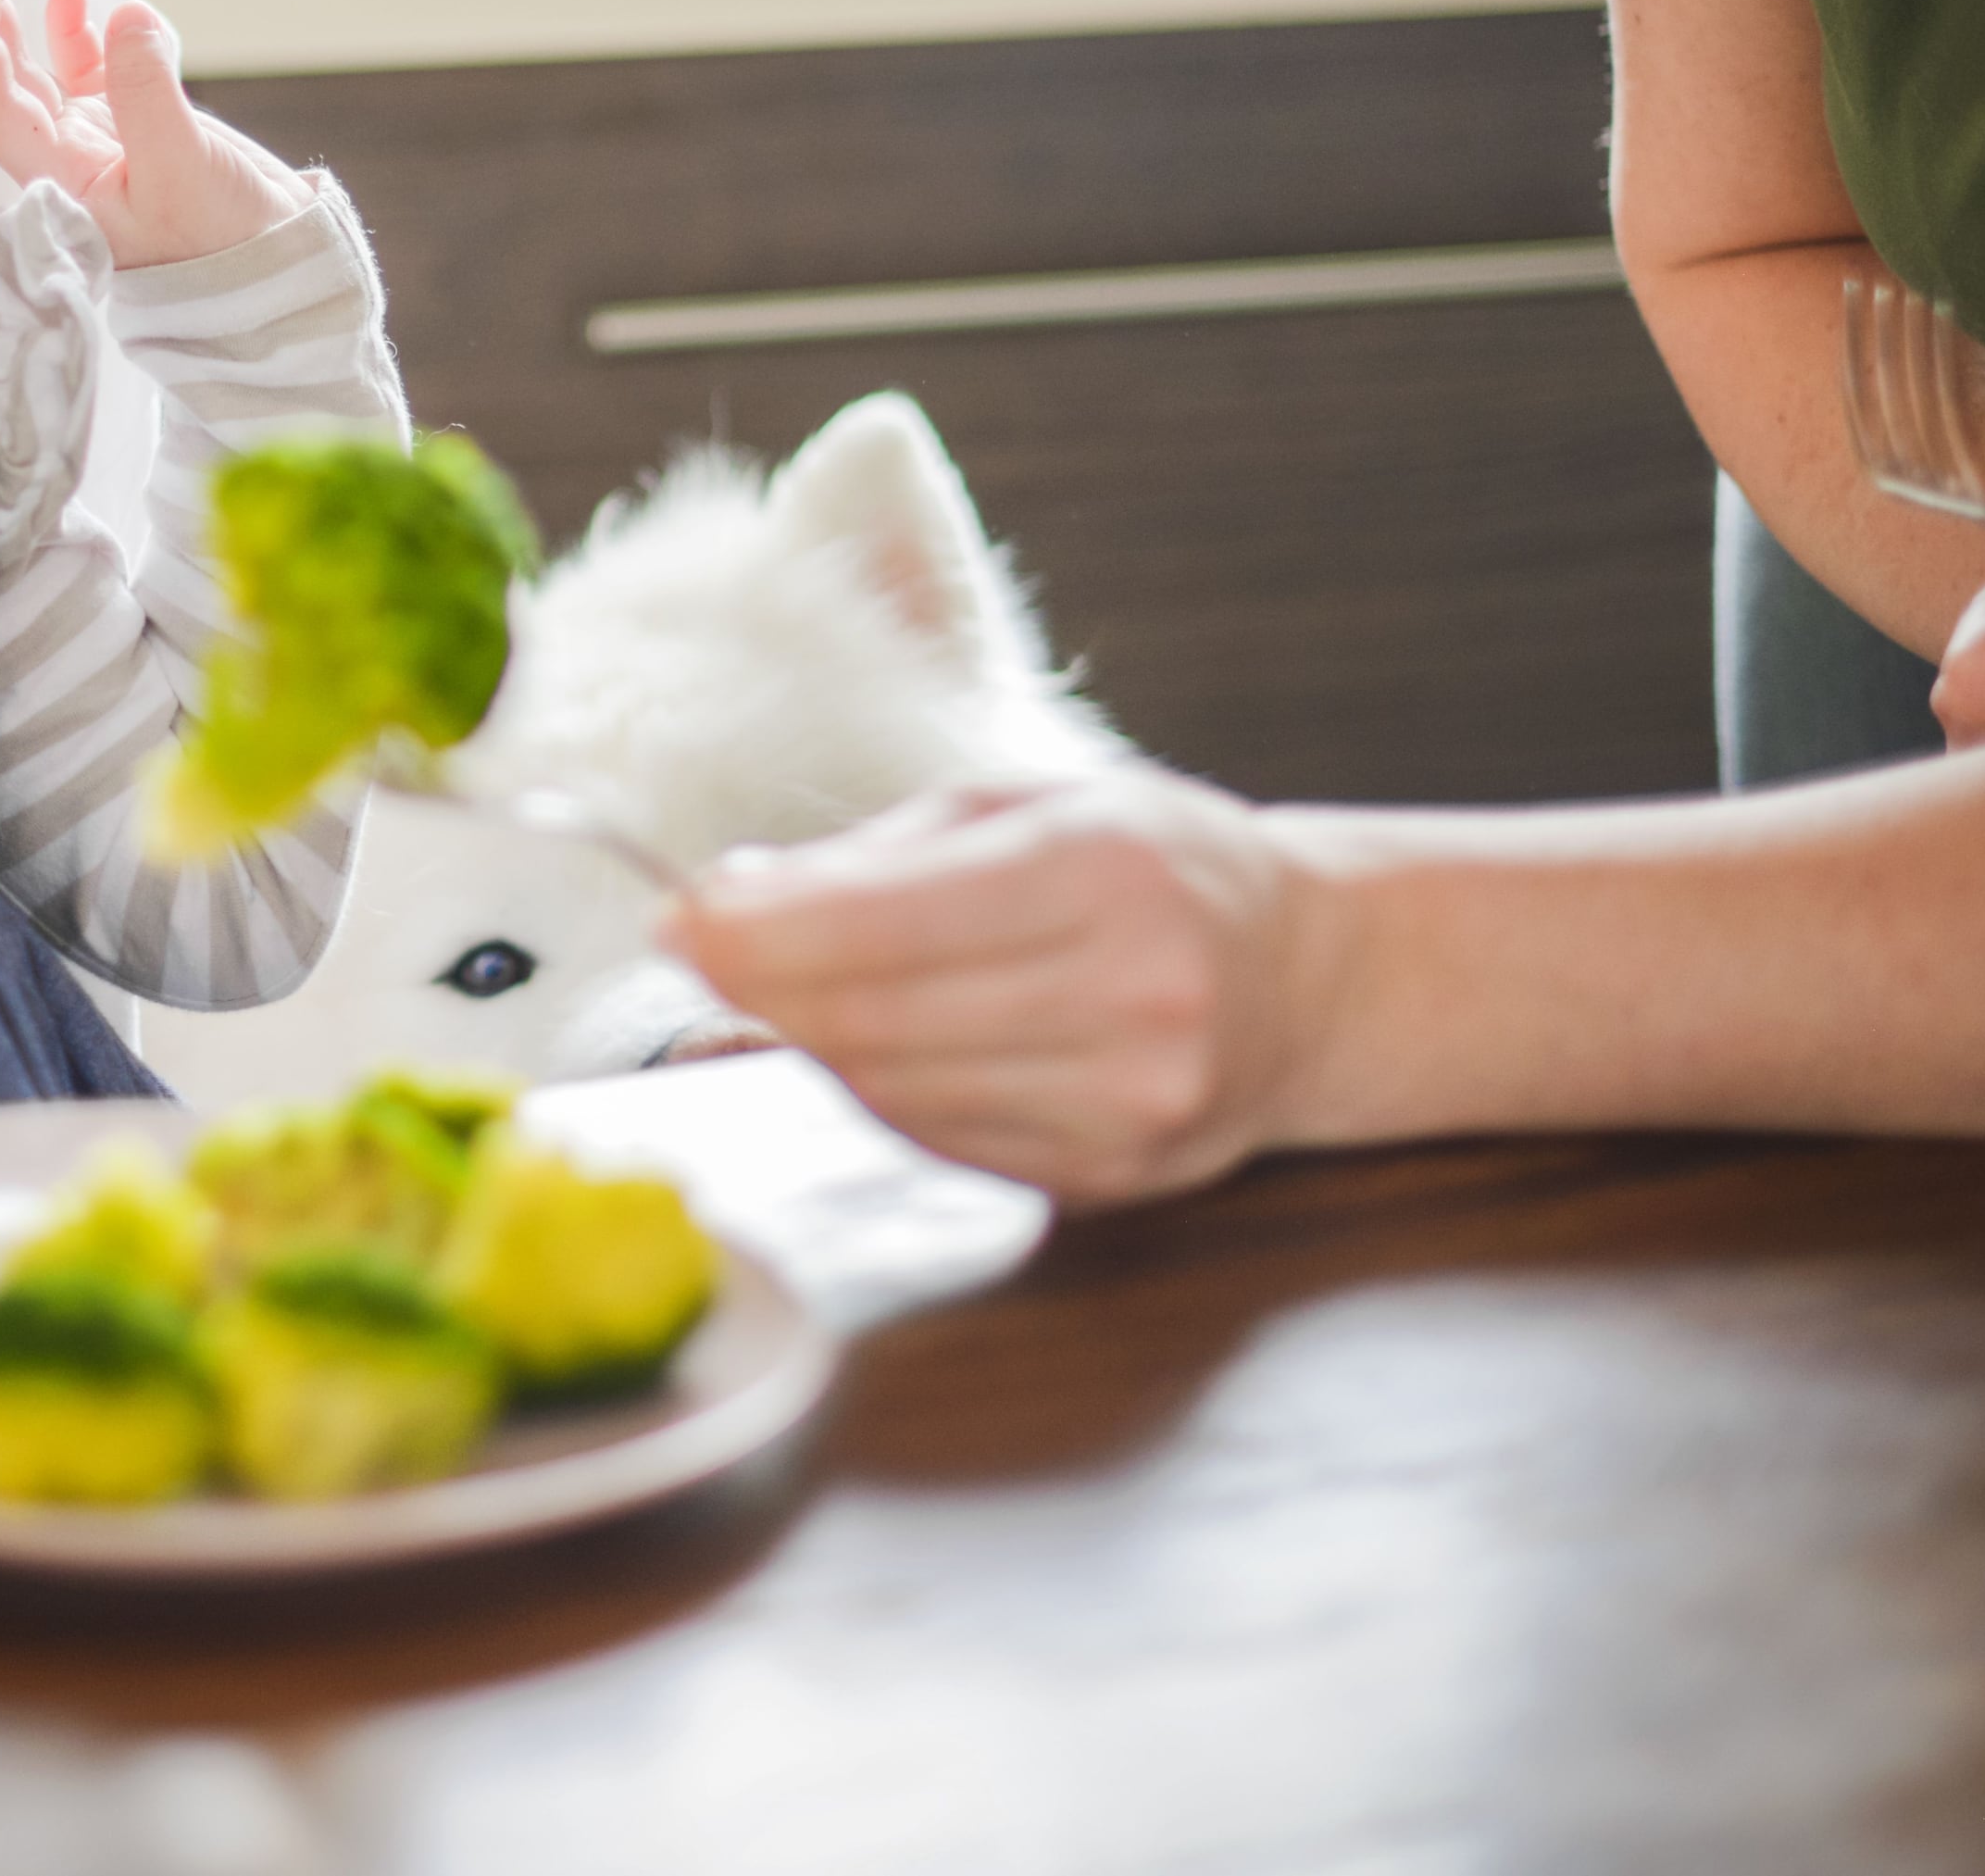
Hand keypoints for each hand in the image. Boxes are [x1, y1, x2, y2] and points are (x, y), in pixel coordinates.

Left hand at [0, 0, 306, 269]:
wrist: (268, 263)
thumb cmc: (221, 240)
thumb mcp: (184, 169)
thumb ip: (147, 94)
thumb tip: (124, 15)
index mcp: (57, 179)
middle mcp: (61, 156)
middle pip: (2, 76)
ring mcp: (91, 136)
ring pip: (35, 65)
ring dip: (13, 10)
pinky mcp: (127, 121)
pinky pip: (86, 65)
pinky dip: (74, 27)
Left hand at [661, 772, 1329, 1202]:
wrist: (1306, 975)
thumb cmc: (1149, 864)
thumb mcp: (1025, 807)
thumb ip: (878, 855)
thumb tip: (727, 900)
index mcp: (1103, 873)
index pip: (886, 925)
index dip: (759, 932)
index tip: (679, 917)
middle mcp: (1131, 996)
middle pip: (875, 1022)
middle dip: (762, 988)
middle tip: (704, 950)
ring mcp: (1130, 1103)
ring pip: (894, 1093)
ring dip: (817, 1042)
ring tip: (803, 986)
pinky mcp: (1114, 1177)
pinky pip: (939, 1141)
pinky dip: (884, 1092)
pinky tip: (887, 1042)